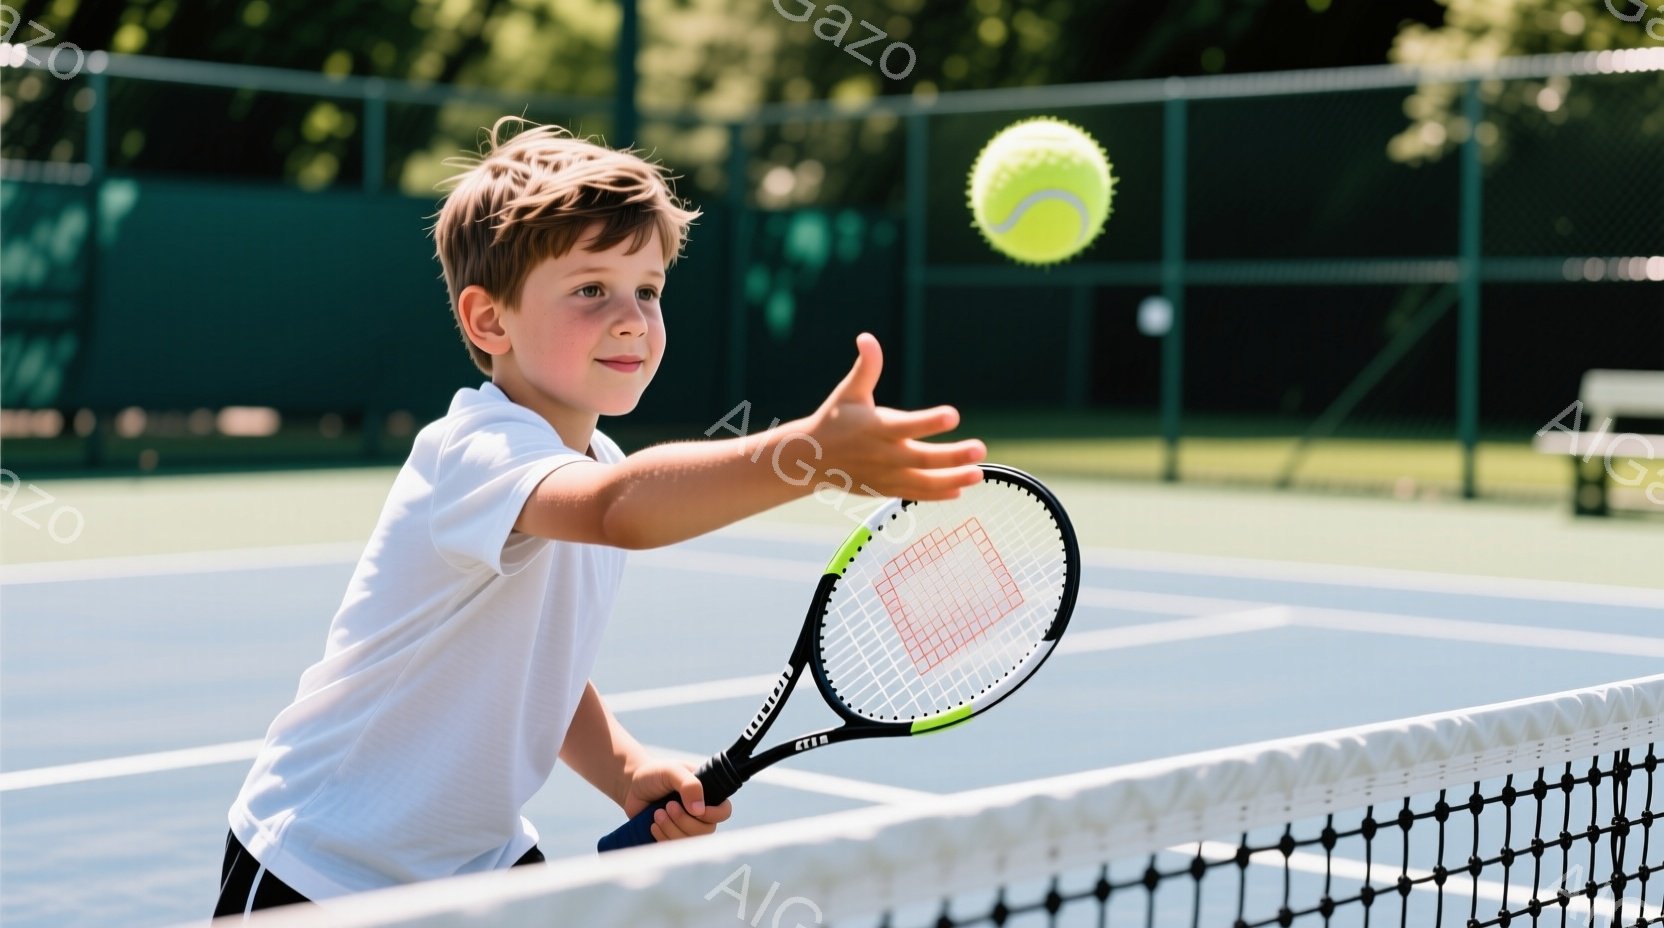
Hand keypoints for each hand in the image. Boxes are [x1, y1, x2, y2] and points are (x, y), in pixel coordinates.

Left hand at [622, 759, 732, 841]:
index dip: (712, 815)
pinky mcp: (671, 837)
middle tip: (668, 806)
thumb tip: (699, 810)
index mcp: (706, 794)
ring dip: (672, 829)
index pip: (723, 811)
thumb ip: (689, 785)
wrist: (631, 786)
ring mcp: (686, 827)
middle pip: (706, 831)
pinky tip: (653, 825)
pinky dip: (663, 838)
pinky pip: (674, 848)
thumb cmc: (654, 774)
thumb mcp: (672, 771)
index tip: (693, 809)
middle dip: (684, 821)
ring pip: (689, 841)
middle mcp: (700, 813)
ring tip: (657, 814)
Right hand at [805, 333, 985, 500]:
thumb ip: (866, 368)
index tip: (953, 415)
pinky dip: (936, 495)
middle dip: (953, 456)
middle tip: (980, 449)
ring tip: (978, 475)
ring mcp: (885, 475)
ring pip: (922, 482)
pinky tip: (959, 491)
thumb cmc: (833, 420)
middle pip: (922, 457)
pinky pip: (914, 494)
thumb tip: (867, 338)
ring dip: (952, 480)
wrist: (810, 460)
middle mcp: (883, 454)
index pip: (907, 424)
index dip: (930, 422)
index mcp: (876, 427)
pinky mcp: (884, 489)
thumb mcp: (848, 392)